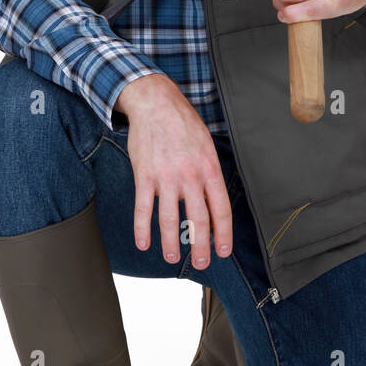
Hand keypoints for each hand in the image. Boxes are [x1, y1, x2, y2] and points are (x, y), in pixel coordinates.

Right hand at [113, 74, 232, 269]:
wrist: (155, 103)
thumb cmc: (183, 124)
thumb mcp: (206, 145)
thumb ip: (208, 173)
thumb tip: (208, 201)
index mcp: (209, 169)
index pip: (221, 209)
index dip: (223, 234)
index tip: (223, 251)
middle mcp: (190, 176)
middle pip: (198, 219)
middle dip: (201, 246)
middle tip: (202, 263)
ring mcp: (166, 177)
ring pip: (170, 219)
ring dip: (172, 243)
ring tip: (172, 257)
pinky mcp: (144, 175)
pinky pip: (143, 208)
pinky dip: (142, 229)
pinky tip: (143, 243)